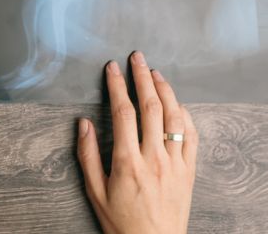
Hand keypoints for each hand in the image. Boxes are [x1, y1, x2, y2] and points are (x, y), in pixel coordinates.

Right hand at [77, 52, 197, 233]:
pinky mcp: (189, 172)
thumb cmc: (121, 222)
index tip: (112, 68)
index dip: (117, 85)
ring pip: (174, 117)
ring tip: (155, 72)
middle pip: (151, 107)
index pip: (123, 112)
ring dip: (165, 90)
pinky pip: (192, 137)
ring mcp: (175, 164)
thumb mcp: (95, 192)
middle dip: (142, 77)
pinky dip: (185, 115)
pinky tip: (177, 103)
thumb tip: (83, 123)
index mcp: (128, 162)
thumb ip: (88, 155)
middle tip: (136, 57)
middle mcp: (154, 158)